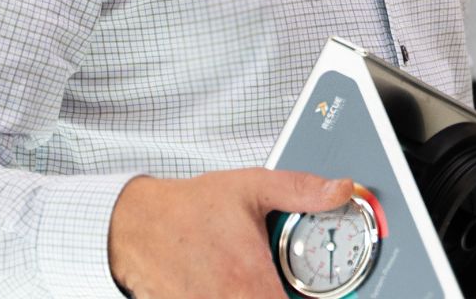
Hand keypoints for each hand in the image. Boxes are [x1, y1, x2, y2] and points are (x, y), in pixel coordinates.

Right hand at [109, 168, 353, 298]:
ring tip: (250, 279)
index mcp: (251, 279)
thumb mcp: (249, 187)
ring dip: (257, 294)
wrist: (135, 224)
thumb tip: (340, 190)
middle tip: (278, 279)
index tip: (309, 288)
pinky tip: (228, 283)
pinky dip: (230, 297)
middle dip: (279, 293)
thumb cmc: (188, 208)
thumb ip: (300, 190)